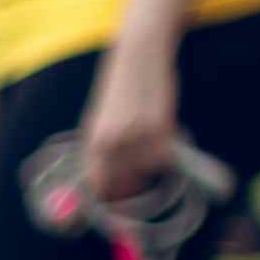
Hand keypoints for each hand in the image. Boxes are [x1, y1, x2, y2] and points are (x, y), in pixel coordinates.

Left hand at [79, 42, 179, 203]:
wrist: (137, 56)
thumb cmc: (118, 90)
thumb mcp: (98, 122)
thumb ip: (99, 152)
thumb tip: (104, 186)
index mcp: (92, 143)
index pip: (98, 188)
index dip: (110, 199)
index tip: (119, 203)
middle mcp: (111, 144)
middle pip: (124, 187)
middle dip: (133, 188)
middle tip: (141, 176)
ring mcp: (136, 137)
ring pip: (148, 173)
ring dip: (152, 166)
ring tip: (150, 143)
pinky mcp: (160, 127)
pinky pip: (165, 158)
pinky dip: (168, 154)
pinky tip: (164, 136)